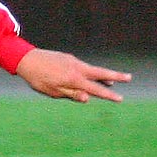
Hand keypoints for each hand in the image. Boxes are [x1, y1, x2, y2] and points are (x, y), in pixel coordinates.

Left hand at [15, 48, 130, 102]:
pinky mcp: (69, 58)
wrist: (27, 60)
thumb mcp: (53, 91)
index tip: (120, 98)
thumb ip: (71, 94)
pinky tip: (90, 75)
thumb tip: (87, 98)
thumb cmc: (38, 79)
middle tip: (129, 78)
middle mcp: (77, 69)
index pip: (96, 89)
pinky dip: (90, 71)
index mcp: (74, 80)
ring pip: (92, 69)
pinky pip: (83, 66)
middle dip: (116, 76)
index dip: (108, 95)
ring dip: (103, 74)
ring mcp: (74, 62)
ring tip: (113, 80)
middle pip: (101, 73)